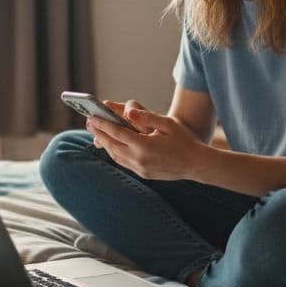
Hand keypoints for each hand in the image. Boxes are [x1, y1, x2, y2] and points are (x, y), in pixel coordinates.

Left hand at [87, 103, 206, 180]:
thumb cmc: (184, 140)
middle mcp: (139, 159)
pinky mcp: (144, 174)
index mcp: (144, 145)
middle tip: (89, 123)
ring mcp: (140, 169)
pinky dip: (114, 153)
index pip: (116, 133)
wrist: (196, 164)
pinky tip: (112, 146)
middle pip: (111, 145)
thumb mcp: (167, 124)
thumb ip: (146, 117)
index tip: (91, 117)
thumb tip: (128, 112)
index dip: (102, 125)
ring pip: (115, 156)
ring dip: (105, 144)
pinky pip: (123, 163)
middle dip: (99, 134)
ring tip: (97, 134)